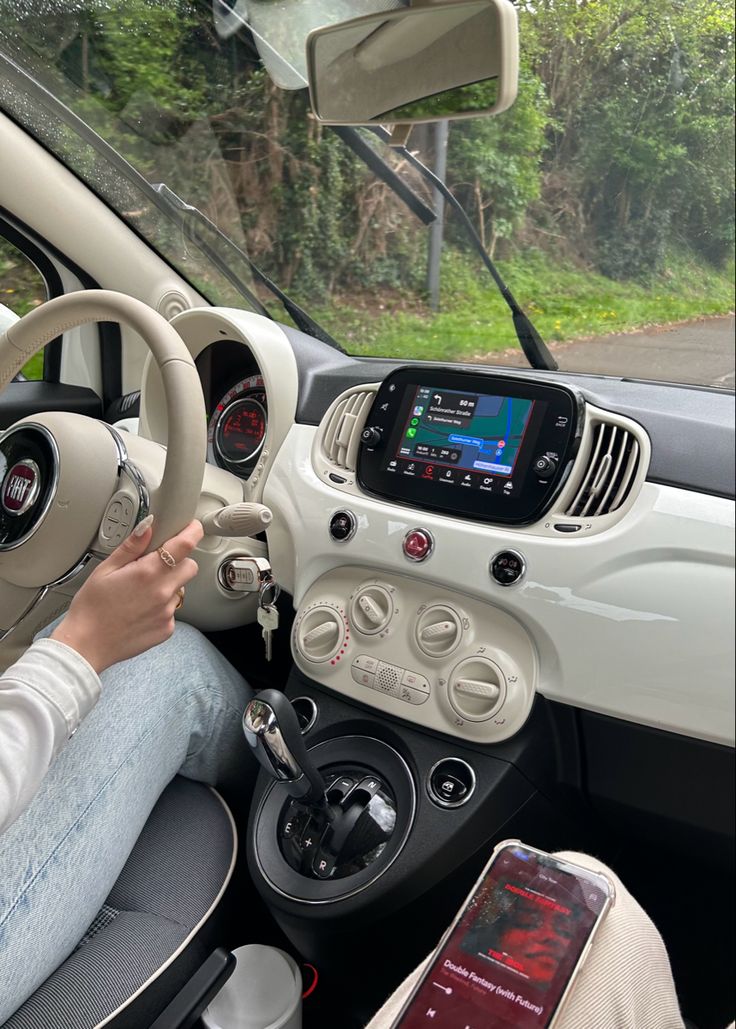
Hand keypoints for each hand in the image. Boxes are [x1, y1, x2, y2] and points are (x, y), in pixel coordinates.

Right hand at [51, 517, 202, 673]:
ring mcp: (167, 612)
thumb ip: (131, 547)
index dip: (192, 532)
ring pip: (181, 589)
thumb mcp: (105, 569)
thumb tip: (147, 527)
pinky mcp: (166, 629)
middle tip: (157, 565)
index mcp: (147, 573)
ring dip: (169, 585)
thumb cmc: (91, 608)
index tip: (192, 528)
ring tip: (141, 593)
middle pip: (190, 567)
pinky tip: (141, 610)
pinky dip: (162, 606)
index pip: (185, 545)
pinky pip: (172, 610)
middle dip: (179, 561)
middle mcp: (162, 592)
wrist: (86, 645)